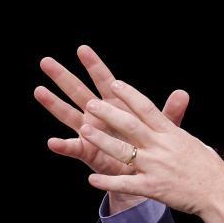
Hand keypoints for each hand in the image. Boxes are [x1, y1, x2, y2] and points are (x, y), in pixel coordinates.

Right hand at [34, 45, 189, 213]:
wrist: (146, 174)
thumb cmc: (152, 146)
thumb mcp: (162, 129)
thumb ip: (169, 112)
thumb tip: (184, 93)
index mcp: (117, 106)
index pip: (105, 81)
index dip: (95, 66)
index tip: (83, 49)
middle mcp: (99, 116)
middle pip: (79, 92)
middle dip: (63, 77)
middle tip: (46, 61)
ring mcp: (90, 132)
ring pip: (69, 115)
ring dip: (54, 104)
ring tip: (39, 92)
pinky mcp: (88, 152)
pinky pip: (74, 148)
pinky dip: (64, 146)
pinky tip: (52, 142)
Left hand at [79, 79, 223, 222]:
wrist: (220, 193)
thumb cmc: (210, 169)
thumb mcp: (194, 143)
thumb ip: (176, 131)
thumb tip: (171, 122)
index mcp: (172, 135)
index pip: (148, 109)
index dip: (130, 96)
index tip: (115, 84)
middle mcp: (162, 147)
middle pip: (131, 125)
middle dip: (109, 113)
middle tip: (91, 103)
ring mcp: (156, 167)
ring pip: (124, 151)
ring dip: (102, 140)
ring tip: (84, 130)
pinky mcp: (153, 187)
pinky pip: (127, 184)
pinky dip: (109, 182)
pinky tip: (92, 180)